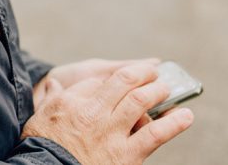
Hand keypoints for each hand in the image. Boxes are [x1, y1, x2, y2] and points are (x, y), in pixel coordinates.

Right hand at [21, 63, 193, 164]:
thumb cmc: (42, 147)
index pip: (100, 81)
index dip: (112, 80)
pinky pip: (156, 134)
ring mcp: (113, 133)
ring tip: (166, 89)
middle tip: (152, 74)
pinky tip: (186, 115)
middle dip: (142, 74)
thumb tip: (55, 84)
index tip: (121, 81)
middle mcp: (95, 113)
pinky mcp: (128, 154)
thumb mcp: (41, 117)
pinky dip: (174, 123)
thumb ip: (52, 98)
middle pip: (125, 82)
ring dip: (158, 91)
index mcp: (74, 103)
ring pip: (142, 101)